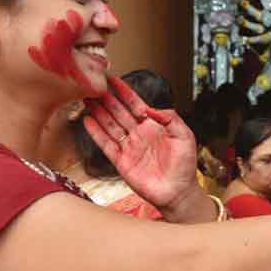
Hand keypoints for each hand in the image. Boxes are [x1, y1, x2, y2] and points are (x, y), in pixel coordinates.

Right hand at [83, 75, 199, 213]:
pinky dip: (96, 133)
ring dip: (98, 112)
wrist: (178, 192)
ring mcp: (129, 147)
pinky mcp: (122, 162)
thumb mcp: (184, 136)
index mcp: (152, 126)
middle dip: (106, 99)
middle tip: (93, 85)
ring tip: (86, 98)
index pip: (134, 104)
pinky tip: (88, 121)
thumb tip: (150, 109)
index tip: (112, 78)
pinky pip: (106, 145)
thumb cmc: (184, 166)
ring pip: (109, 125)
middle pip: (118, 112)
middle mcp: (138, 134)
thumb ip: (171, 118)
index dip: (124, 91)